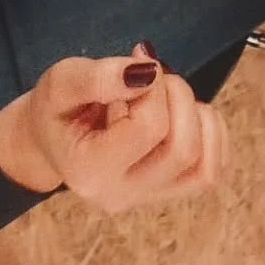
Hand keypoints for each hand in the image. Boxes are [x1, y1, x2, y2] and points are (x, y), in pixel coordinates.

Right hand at [0, 46, 226, 209]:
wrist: (52, 139)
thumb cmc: (56, 109)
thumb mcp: (62, 82)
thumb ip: (99, 77)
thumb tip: (147, 73)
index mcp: (90, 171)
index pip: (149, 128)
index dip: (154, 86)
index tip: (136, 65)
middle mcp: (120, 195)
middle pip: (183, 150)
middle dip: (179, 97)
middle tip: (154, 76)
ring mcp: (148, 198)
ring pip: (205, 168)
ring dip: (199, 117)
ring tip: (169, 97)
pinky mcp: (169, 192)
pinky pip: (212, 170)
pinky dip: (211, 133)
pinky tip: (184, 113)